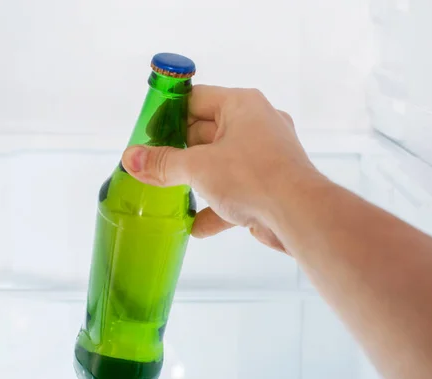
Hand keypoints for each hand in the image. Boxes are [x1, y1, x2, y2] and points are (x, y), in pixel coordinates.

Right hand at [121, 85, 320, 253]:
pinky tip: (195, 226)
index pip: (196, 99)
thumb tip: (130, 158)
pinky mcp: (269, 184)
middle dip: (179, 153)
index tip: (146, 133)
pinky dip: (216, 206)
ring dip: (196, 180)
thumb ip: (163, 164)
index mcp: (242, 105)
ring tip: (168, 193)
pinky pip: (236, 190)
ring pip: (220, 163)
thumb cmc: (252, 177)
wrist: (300, 216)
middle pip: (205, 133)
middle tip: (152, 166)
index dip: (168, 115)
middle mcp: (257, 124)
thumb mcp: (198, 168)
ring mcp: (265, 156)